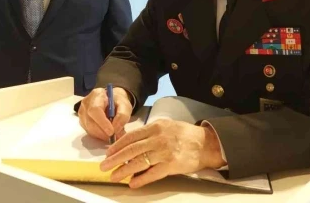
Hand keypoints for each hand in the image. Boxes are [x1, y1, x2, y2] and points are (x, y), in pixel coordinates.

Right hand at [78, 87, 131, 141]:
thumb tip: (115, 129)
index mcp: (97, 95)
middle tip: (115, 136)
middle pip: (90, 121)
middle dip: (103, 132)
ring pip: (89, 129)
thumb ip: (122, 116)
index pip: (95, 110)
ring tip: (113, 134)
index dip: (102, 122)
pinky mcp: (82, 122)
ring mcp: (82, 113)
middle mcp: (86, 103)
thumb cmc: (118, 102)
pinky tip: (107, 133)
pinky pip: (89, 132)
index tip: (112, 132)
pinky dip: (99, 135)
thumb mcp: (125, 106)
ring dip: (102, 135)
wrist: (112, 101)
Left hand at [99, 119, 225, 187]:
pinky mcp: (171, 165)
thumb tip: (130, 143)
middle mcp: (158, 138)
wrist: (206, 144)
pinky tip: (132, 183)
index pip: (131, 136)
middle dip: (115, 159)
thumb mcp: (165, 126)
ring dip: (124, 170)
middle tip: (104, 166)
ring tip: (114, 176)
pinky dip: (141, 179)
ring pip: (138, 162)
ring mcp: (164, 152)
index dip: (117, 145)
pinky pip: (152, 174)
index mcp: (155, 127)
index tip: (108, 152)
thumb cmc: (184, 135)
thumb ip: (149, 133)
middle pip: (131, 150)